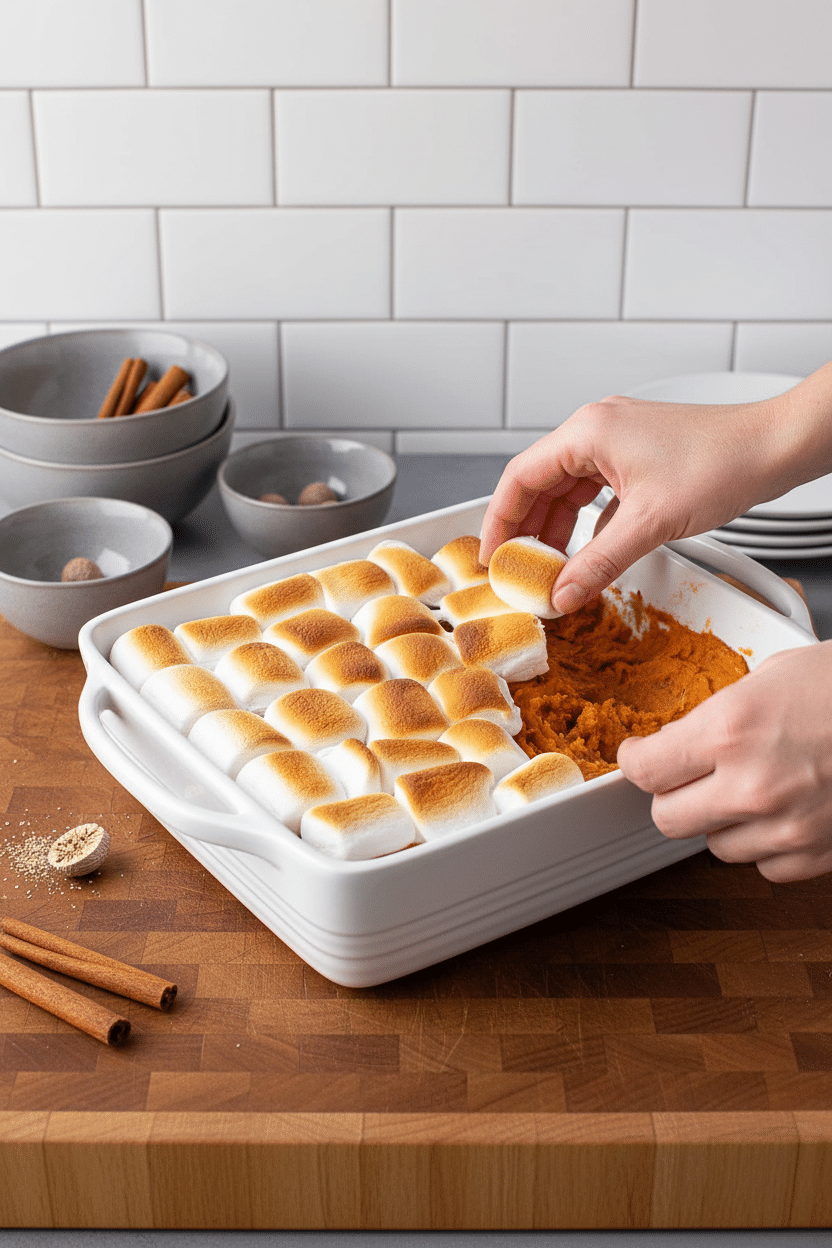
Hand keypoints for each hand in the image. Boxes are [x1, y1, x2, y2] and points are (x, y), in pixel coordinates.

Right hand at [480, 369, 831, 613]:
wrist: (774, 446)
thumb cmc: (722, 462)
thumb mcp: (650, 524)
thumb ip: (599, 564)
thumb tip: (562, 595)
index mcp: (587, 432)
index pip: (519, 478)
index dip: (499, 522)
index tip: (491, 557)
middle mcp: (596, 429)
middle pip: (539, 484)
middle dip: (526, 531)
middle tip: (517, 570)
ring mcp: (617, 440)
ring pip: (566, 489)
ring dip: (555, 529)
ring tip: (548, 567)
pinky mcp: (636, 455)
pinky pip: (593, 491)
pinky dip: (584, 522)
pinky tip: (587, 551)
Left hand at [617, 641, 831, 881]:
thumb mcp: (773, 676)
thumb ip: (720, 715)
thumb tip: (684, 739)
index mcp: (732, 729)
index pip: (646, 770)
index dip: (636, 762)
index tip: (638, 757)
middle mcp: (752, 784)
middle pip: (667, 818)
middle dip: (673, 794)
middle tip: (689, 775)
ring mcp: (786, 827)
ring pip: (715, 846)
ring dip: (723, 820)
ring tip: (756, 785)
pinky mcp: (817, 855)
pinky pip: (764, 867)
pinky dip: (767, 844)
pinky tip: (787, 809)